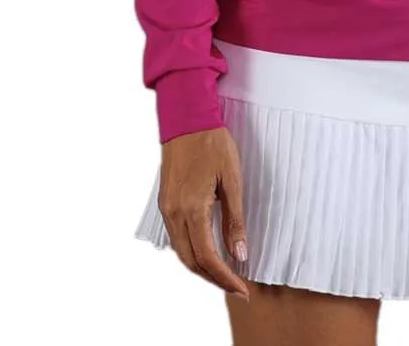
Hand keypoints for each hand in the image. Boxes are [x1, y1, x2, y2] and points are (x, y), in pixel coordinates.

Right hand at [158, 126, 250, 298]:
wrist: (187, 119)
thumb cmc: (212, 143)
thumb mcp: (232, 179)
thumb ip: (234, 219)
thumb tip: (240, 253)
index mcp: (192, 209)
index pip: (208, 257)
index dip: (225, 278)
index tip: (242, 289)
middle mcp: (174, 213)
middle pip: (191, 261)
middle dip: (213, 278)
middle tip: (236, 286)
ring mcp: (167, 208)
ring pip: (181, 251)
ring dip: (201, 266)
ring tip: (224, 273)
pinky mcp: (166, 202)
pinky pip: (176, 236)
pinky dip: (191, 250)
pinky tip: (206, 250)